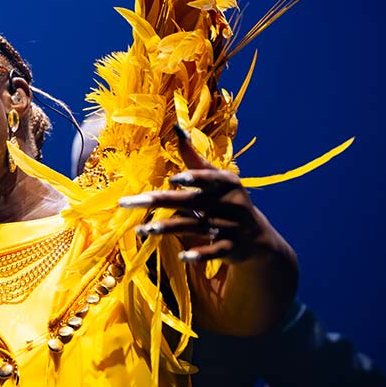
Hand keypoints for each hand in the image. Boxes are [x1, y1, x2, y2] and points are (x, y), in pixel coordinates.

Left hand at [118, 125, 281, 264]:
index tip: (174, 178)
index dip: (194, 178)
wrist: (256, 236)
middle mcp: (227, 204)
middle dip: (159, 201)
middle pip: (189, 202)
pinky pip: (212, 252)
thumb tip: (177, 129)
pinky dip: (200, 254)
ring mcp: (228, 227)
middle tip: (128, 202)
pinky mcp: (228, 248)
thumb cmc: (228, 199)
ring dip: (168, 228)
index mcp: (225, 183)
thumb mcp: (217, 178)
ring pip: (194, 227)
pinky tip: (184, 257)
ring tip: (144, 229)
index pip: (208, 179)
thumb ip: (195, 159)